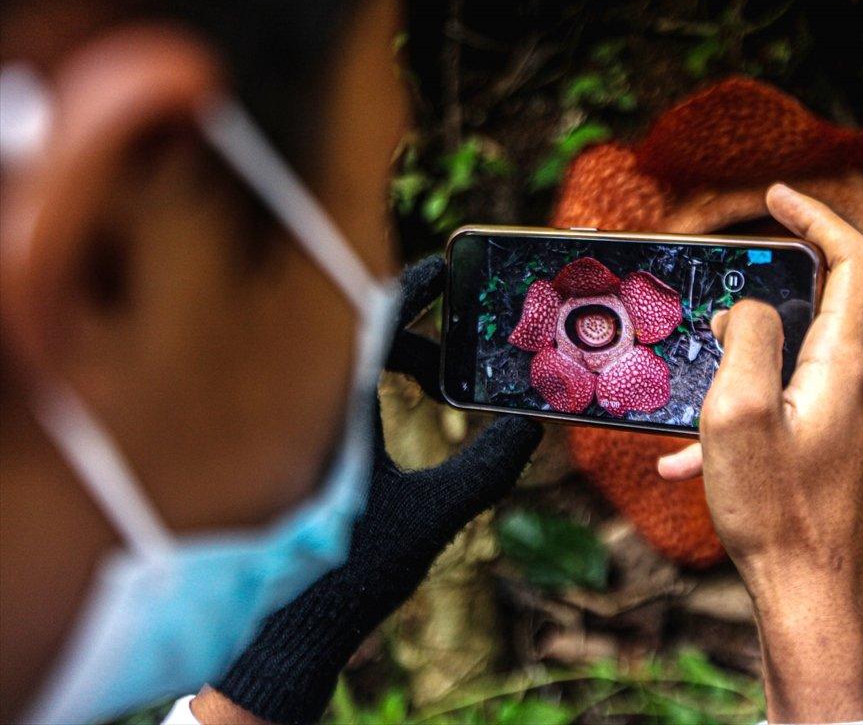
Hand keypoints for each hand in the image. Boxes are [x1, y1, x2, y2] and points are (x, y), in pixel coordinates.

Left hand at [195, 256, 542, 724]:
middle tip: (459, 344)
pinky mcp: (297, 456)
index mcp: (332, 409)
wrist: (290, 633)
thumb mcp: (433, 514)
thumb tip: (530, 427)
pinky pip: (338, 396)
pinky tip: (405, 411)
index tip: (447, 271)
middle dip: (416, 335)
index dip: (412, 288)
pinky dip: (376, 387)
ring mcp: (300, 432)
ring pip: (349, 368)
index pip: (371, 320)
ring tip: (440, 377)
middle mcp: (307, 411)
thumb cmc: (351, 573)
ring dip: (396, 362)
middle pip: (362, 338)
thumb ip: (485, 468)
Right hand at [658, 184, 862, 722]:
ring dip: (742, 369)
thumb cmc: (775, 513)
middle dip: (760, 299)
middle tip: (710, 306)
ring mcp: (861, 420)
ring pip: (798, 362)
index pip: (853, 259)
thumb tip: (749, 308)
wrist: (814, 601)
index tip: (775, 195)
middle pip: (823, 307)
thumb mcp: (737, 413)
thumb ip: (747, 338)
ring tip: (689, 404)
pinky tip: (693, 458)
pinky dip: (749, 416)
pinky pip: (794, 409)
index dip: (815, 216)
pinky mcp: (847, 451)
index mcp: (847, 363)